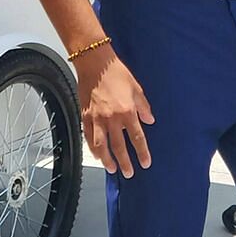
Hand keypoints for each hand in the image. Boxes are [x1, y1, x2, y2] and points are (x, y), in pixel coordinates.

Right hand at [74, 47, 153, 176]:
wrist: (95, 64)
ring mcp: (97, 119)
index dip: (142, 152)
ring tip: (112, 169)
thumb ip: (144, 106)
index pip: (137, 137)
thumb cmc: (117, 73)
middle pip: (119, 146)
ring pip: (101, 146)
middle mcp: (112, 118)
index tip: (146, 163)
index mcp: (127, 111)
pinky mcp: (85, 116)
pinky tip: (97, 155)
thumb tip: (150, 121)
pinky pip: (89, 137)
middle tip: (130, 173)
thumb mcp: (136, 87)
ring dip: (107, 160)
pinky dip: (93, 149)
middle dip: (125, 162)